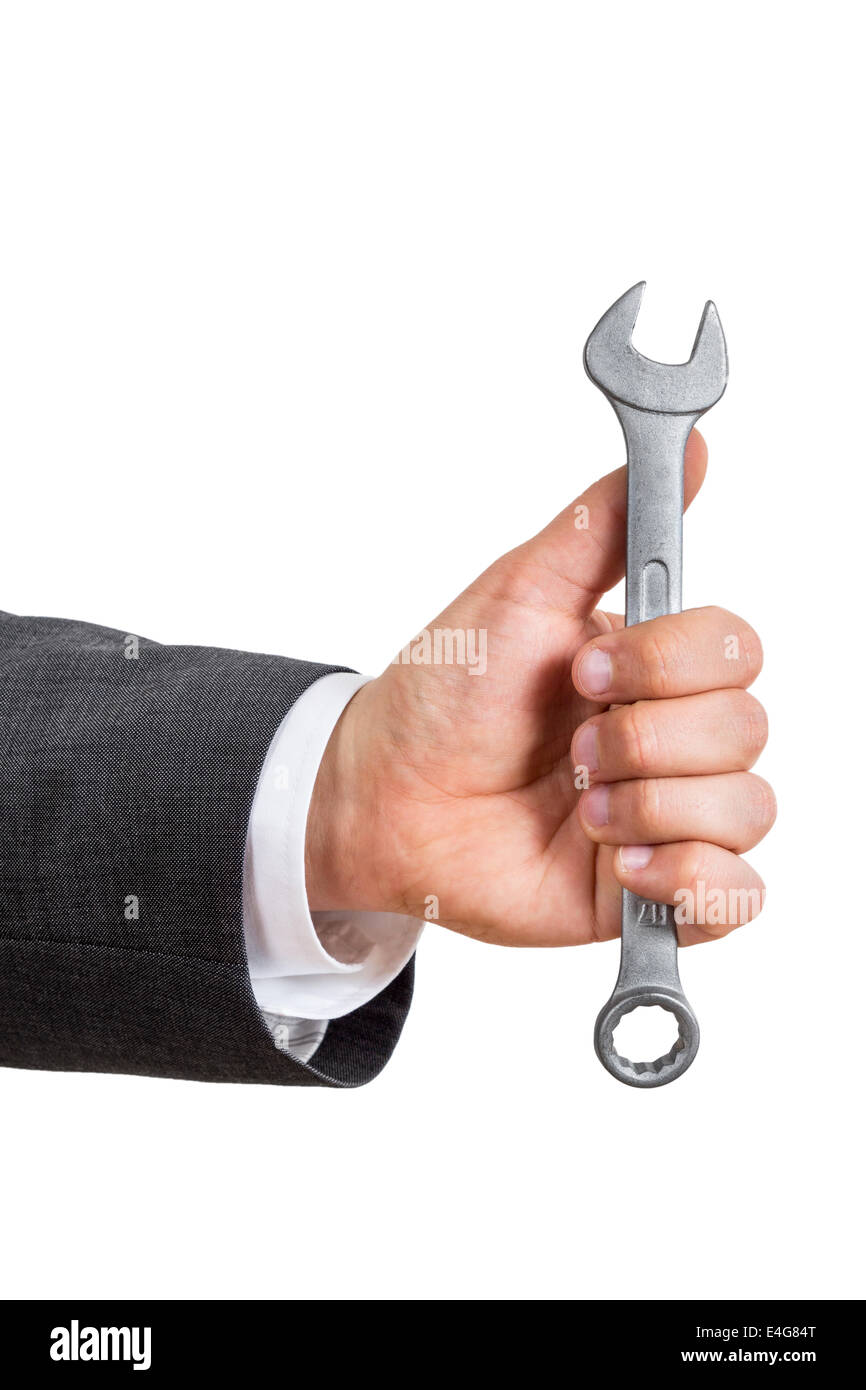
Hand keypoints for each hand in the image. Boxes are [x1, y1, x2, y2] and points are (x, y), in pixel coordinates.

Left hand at [306, 431, 773, 946]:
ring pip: (748, 809)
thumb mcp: (518, 594)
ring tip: (578, 812)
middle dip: (644, 739)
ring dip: (651, 808)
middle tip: (572, 750)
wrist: (389, 799)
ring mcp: (668, 814)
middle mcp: (673, 736)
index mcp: (651, 664)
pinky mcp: (652, 890)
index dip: (666, 663)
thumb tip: (695, 452)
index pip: (735, 648)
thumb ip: (602, 528)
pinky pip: (734, 897)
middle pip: (747, 729)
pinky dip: (688, 881)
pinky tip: (619, 868)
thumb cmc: (447, 694)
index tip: (581, 672)